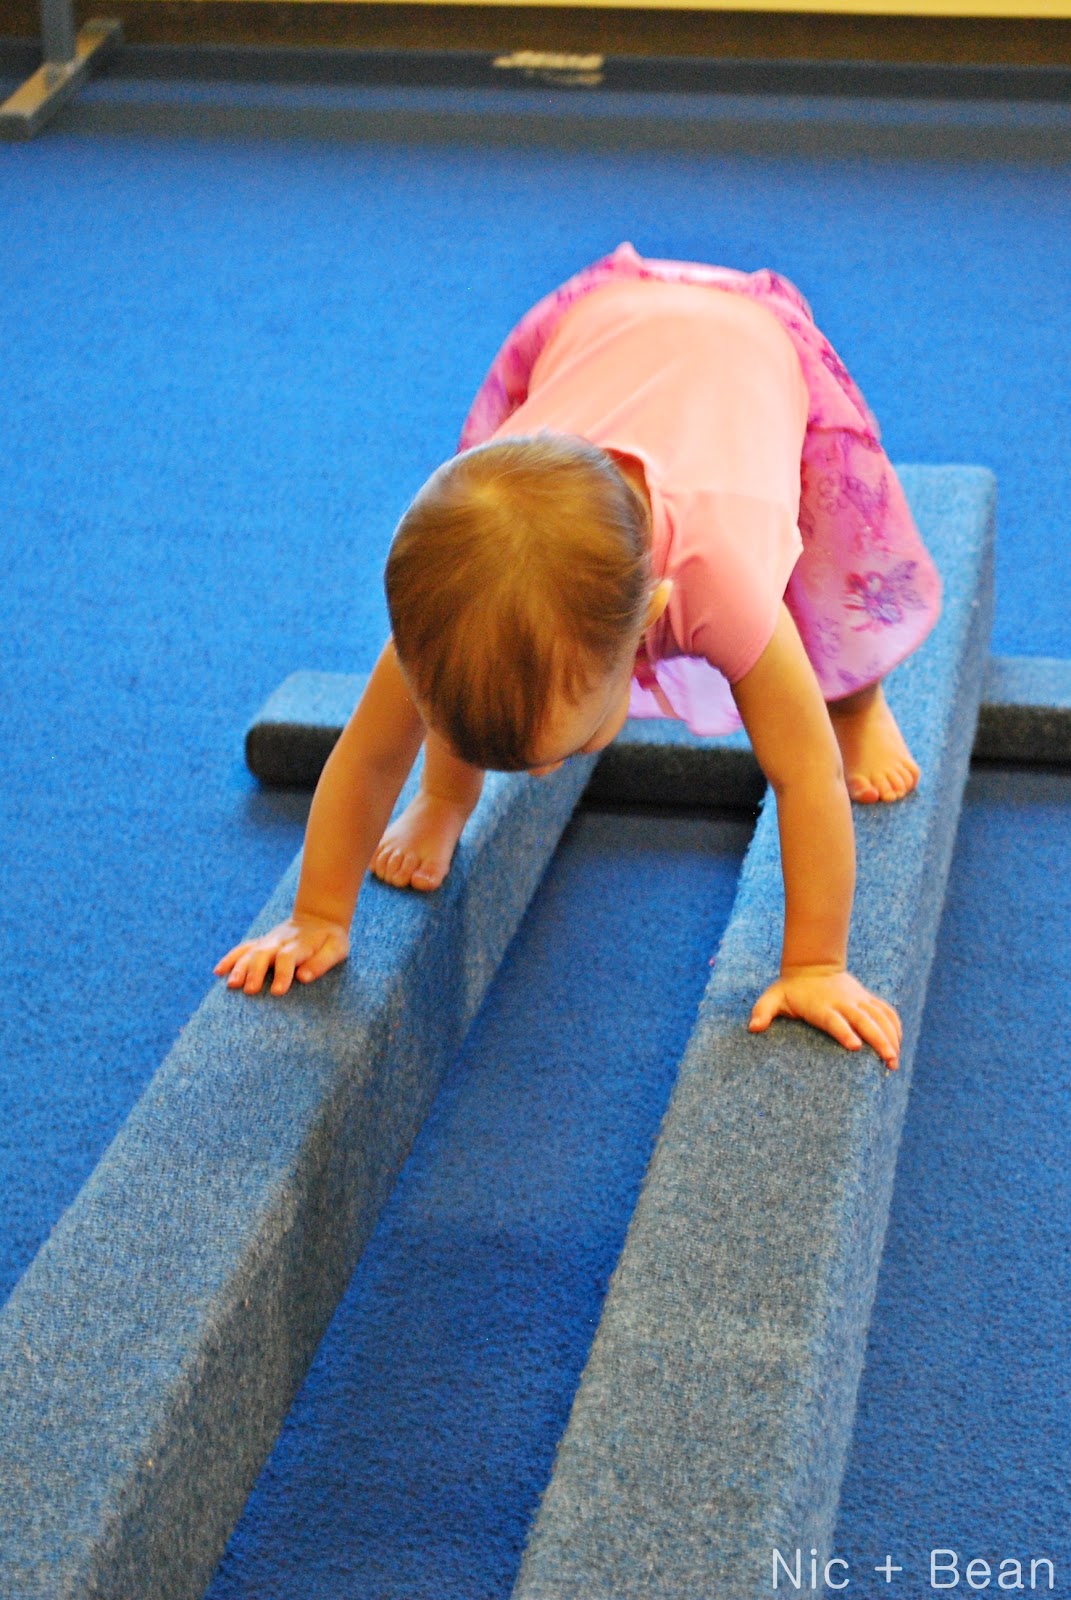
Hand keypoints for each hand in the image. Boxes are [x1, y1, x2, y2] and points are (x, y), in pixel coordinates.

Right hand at [214, 915, 349, 996]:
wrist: (318, 917)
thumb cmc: (330, 940)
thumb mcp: (337, 949)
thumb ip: (322, 963)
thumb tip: (303, 978)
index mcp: (300, 944)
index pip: (288, 958)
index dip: (283, 974)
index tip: (278, 992)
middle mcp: (280, 941)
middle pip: (264, 955)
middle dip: (255, 972)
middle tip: (249, 991)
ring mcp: (268, 941)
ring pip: (250, 952)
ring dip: (239, 968)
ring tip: (231, 985)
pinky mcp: (261, 942)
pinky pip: (243, 948)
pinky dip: (230, 959)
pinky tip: (218, 972)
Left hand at [748, 967, 900, 1068]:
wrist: (812, 964)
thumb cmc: (790, 988)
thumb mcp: (772, 998)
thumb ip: (762, 1012)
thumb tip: (752, 1027)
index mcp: (822, 1006)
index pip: (835, 1021)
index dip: (845, 1033)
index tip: (856, 1047)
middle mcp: (844, 1003)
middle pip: (865, 1021)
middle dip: (879, 1040)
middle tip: (889, 1061)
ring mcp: (858, 1000)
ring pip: (880, 1017)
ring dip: (891, 1037)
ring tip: (895, 1061)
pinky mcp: (867, 999)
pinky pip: (886, 1011)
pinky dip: (895, 1026)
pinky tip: (899, 1044)